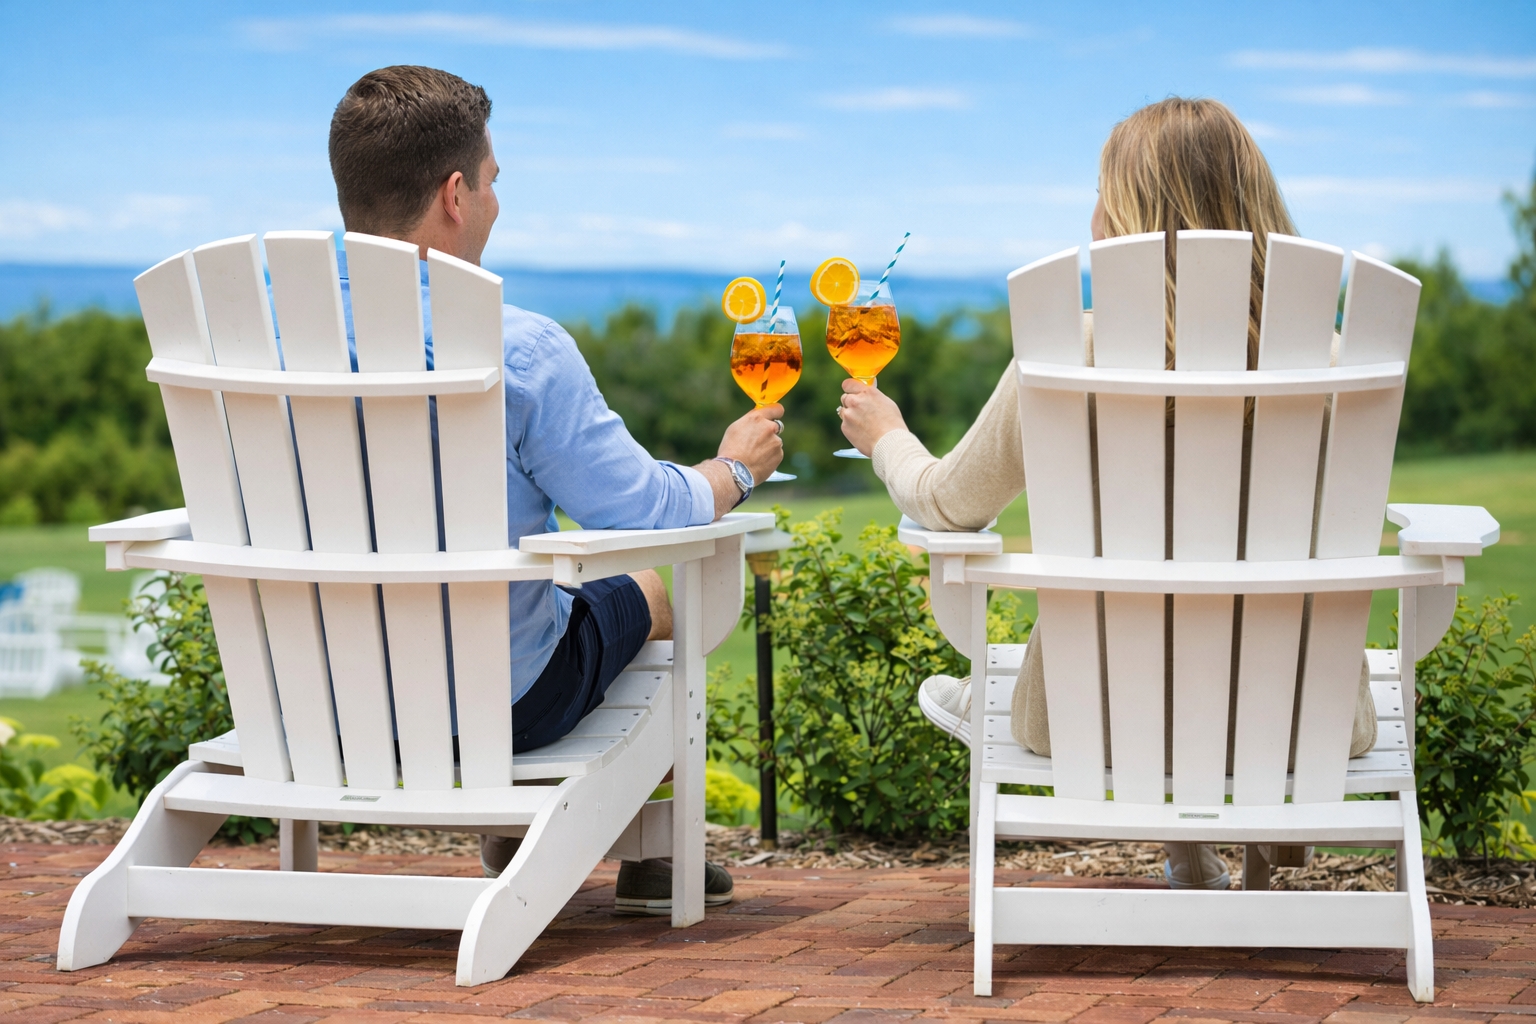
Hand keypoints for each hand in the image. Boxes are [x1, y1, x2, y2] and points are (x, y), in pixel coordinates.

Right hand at [695, 404, 784, 520]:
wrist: (734, 471)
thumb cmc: (731, 449)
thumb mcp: (736, 428)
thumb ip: (751, 421)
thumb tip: (759, 420)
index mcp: (757, 418)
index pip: (776, 409)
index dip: (776, 412)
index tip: (774, 416)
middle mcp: (770, 427)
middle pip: (776, 426)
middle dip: (770, 432)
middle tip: (758, 442)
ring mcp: (776, 442)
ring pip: (775, 442)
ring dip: (769, 447)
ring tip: (754, 456)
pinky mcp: (779, 455)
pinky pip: (776, 454)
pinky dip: (770, 457)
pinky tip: (758, 462)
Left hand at [838, 379, 907, 455]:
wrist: (889, 442)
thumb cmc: (892, 424)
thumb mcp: (886, 403)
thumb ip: (872, 396)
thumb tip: (867, 394)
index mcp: (867, 392)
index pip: (848, 384)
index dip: (850, 388)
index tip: (852, 392)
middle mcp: (855, 401)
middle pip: (845, 398)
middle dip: (851, 403)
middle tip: (860, 411)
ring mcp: (848, 414)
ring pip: (844, 411)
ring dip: (850, 415)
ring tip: (863, 424)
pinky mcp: (845, 427)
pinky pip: (845, 424)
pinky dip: (851, 427)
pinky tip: (862, 432)